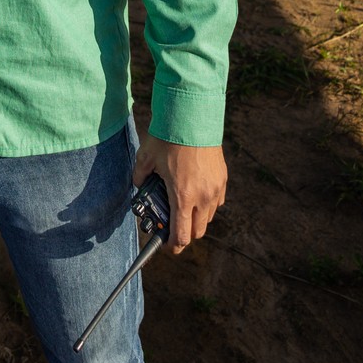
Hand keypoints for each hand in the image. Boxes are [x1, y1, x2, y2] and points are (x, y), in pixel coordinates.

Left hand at [133, 133, 225, 254]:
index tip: (167, 245)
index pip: (181, 235)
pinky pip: (217, 201)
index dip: (173, 246)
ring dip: (196, 219)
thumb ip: (140, 177)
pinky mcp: (222, 178)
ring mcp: (215, 188)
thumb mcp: (146, 157)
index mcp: (182, 196)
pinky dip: (207, 204)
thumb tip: (140, 185)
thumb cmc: (168, 137)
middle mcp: (202, 197)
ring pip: (208, 218)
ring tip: (183, 206)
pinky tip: (196, 192)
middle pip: (197, 232)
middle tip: (172, 224)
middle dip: (184, 233)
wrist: (192, 116)